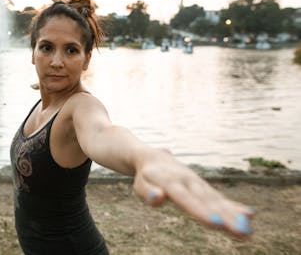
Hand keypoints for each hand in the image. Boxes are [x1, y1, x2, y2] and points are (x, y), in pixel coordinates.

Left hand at [133, 149, 254, 238]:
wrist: (154, 157)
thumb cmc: (146, 176)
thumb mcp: (140, 184)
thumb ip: (148, 193)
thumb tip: (158, 198)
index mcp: (172, 183)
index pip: (187, 199)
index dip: (201, 211)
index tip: (216, 224)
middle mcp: (189, 183)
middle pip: (209, 202)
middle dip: (226, 217)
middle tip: (243, 231)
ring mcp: (199, 185)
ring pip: (218, 201)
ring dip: (234, 215)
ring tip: (248, 231)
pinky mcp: (205, 189)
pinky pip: (220, 198)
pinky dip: (233, 207)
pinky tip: (250, 215)